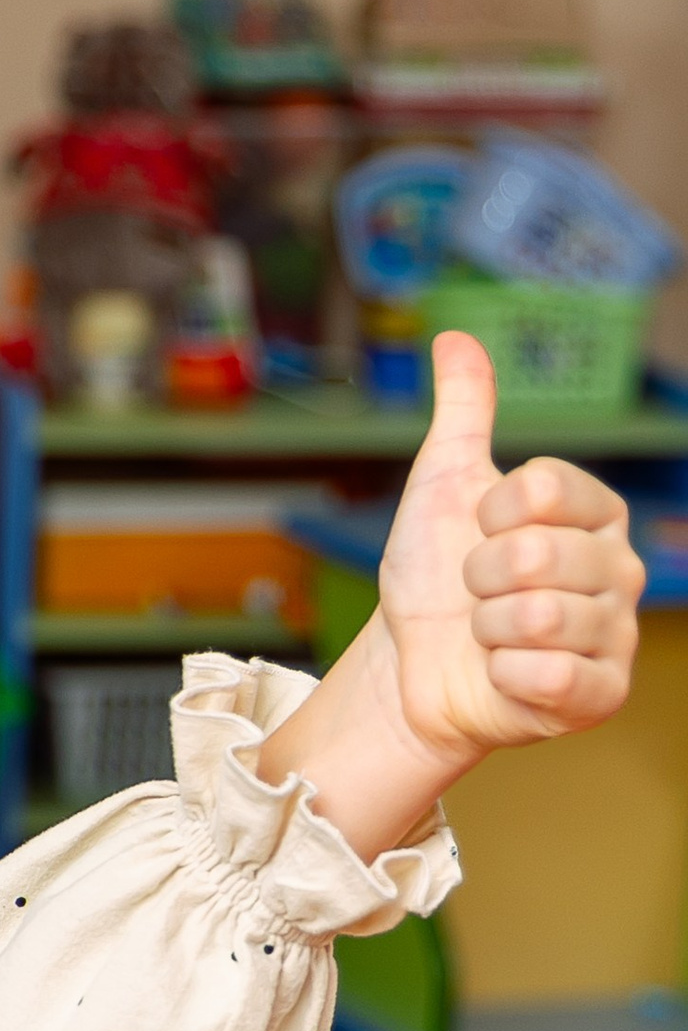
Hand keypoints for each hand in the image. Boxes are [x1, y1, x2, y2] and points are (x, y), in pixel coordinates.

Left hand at [258, 330, 644, 859]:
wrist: (411, 664)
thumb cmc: (436, 577)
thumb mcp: (443, 485)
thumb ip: (464, 411)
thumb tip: (457, 337)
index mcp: (594, 511)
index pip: (541, 487)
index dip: (487, 514)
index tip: (478, 532)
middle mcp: (619, 568)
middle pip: (532, 554)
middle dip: (478, 578)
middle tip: (477, 594)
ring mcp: (615, 633)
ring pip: (536, 616)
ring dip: (486, 629)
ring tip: (489, 635)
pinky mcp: (601, 693)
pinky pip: (550, 674)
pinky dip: (505, 676)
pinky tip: (505, 675)